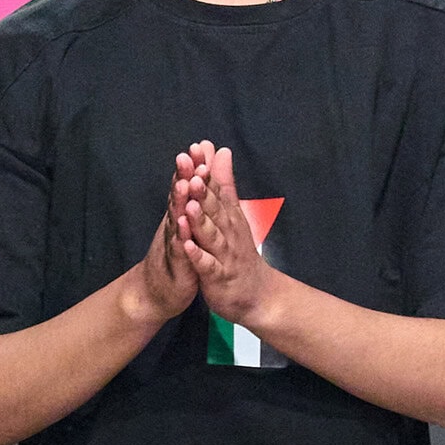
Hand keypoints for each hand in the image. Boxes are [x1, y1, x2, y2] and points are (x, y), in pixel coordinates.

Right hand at [120, 145, 206, 326]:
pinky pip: (178, 253)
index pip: (186, 187)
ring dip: (179, 203)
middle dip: (183, 177)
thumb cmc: (175, 256)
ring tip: (185, 185)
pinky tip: (182, 229)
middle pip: (178, 198)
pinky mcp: (177, 268)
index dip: (191, 167)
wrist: (156, 293)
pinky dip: (179, 240)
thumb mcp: (185, 225)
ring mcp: (173, 246)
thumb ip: (192, 198)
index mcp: (179, 216)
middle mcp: (173, 226)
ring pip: (176, 221)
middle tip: (187, 156)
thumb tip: (197, 170)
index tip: (199, 146)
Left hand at [174, 140, 275, 328]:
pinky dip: (197, 256)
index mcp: (228, 216)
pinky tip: (186, 246)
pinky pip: (207, 265)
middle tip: (192, 171)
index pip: (216, 189)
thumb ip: (224, 183)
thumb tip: (221, 151)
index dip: (205, 170)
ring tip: (189, 206)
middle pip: (214, 209)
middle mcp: (228, 232)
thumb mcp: (232, 213)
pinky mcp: (218, 277)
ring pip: (211, 235)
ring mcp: (224, 254)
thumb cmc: (240, 252)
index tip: (196, 149)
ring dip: (201, 221)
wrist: (258, 294)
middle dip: (203, 191)